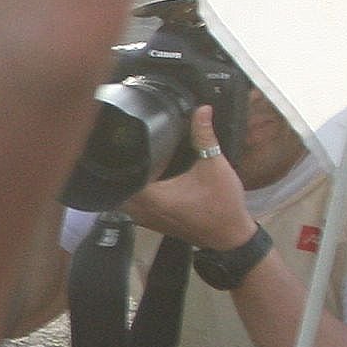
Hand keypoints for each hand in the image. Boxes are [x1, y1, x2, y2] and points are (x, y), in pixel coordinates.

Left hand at [116, 105, 256, 250]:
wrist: (231, 236)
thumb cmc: (223, 204)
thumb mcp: (215, 166)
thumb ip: (204, 137)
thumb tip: (201, 110)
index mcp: (154, 197)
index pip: (121, 179)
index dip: (116, 162)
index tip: (117, 145)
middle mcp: (145, 211)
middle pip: (115, 190)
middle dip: (116, 171)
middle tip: (119, 150)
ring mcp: (147, 220)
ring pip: (121, 201)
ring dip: (123, 184)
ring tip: (126, 163)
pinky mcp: (152, 224)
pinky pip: (132, 208)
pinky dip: (131, 195)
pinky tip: (139, 180)